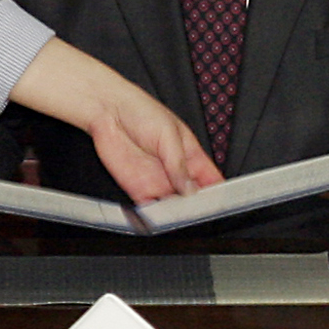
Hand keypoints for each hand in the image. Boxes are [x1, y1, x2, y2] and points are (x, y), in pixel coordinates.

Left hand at [12, 40, 220, 201]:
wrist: (108, 112)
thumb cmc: (141, 111)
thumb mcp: (169, 136)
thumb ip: (179, 165)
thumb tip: (191, 189)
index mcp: (190, 155)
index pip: (210, 178)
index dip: (217, 191)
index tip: (219, 202)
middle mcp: (174, 171)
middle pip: (193, 196)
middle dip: (197, 206)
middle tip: (197, 211)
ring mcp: (157, 181)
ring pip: (173, 206)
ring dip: (176, 213)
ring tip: (178, 213)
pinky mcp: (138, 189)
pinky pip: (150, 209)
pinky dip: (155, 216)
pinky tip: (160, 215)